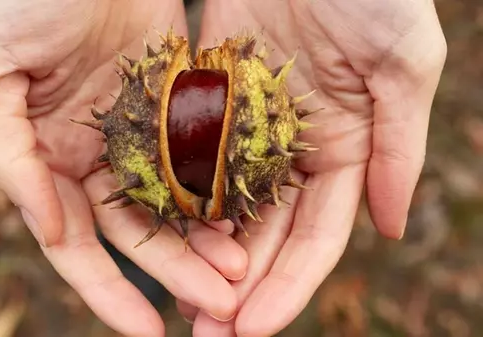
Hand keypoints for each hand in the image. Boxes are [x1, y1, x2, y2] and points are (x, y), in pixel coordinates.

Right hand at [0, 1, 248, 335]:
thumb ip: (8, 154)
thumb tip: (46, 230)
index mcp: (45, 156)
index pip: (76, 242)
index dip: (107, 291)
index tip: (145, 333)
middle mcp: (94, 153)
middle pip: (138, 230)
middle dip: (176, 272)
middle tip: (222, 305)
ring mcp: (139, 130)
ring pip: (176, 200)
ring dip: (206, 240)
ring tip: (242, 274)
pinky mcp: (177, 100)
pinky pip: (202, 153)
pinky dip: (222, 187)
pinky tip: (249, 214)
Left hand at [178, 0, 446, 335]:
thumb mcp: (403, 64)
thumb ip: (398, 148)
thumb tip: (394, 229)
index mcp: (345, 151)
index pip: (316, 238)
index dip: (289, 287)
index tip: (256, 328)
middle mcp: (292, 150)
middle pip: (264, 235)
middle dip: (239, 289)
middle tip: (209, 335)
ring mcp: (246, 129)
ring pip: (223, 206)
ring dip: (201, 257)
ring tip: (176, 304)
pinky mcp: (207, 100)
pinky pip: (188, 157)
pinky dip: (176, 198)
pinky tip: (155, 235)